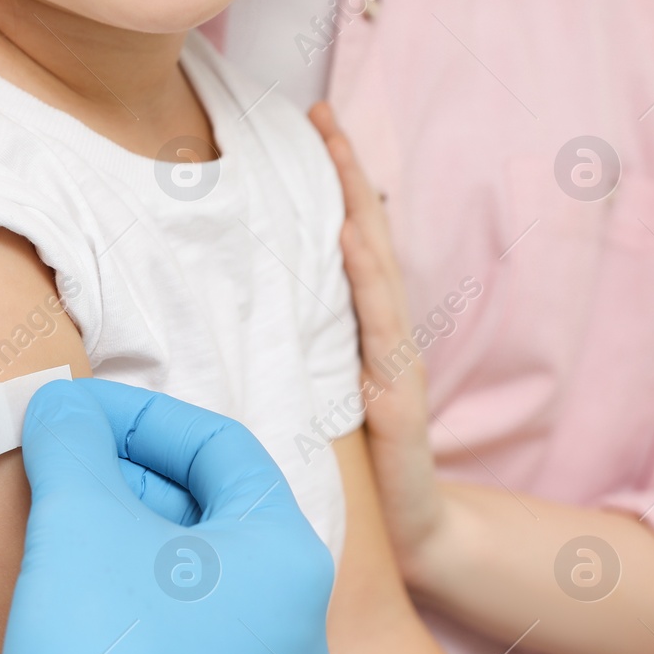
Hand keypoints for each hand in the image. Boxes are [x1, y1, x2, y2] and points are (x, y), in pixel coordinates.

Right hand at [0, 379, 334, 653]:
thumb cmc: (101, 653)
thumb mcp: (77, 517)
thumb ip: (71, 439)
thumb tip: (61, 406)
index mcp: (288, 556)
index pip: (220, 446)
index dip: (139, 417)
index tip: (78, 416)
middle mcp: (302, 623)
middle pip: (213, 514)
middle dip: (132, 483)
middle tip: (66, 475)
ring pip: (204, 586)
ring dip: (134, 547)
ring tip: (68, 541)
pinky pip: (197, 649)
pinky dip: (145, 614)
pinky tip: (87, 617)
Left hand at [310, 102, 447, 576]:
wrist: (409, 537)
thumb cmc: (359, 467)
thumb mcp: (318, 397)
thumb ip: (300, 351)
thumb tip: (243, 309)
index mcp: (365, 332)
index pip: (350, 244)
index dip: (335, 185)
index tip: (309, 127)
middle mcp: (385, 337)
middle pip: (369, 240)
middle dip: (348, 175)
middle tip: (322, 116)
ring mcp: (396, 364)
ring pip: (379, 273)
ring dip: (358, 211)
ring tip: (337, 158)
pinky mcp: (395, 400)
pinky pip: (380, 330)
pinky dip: (368, 282)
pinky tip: (350, 244)